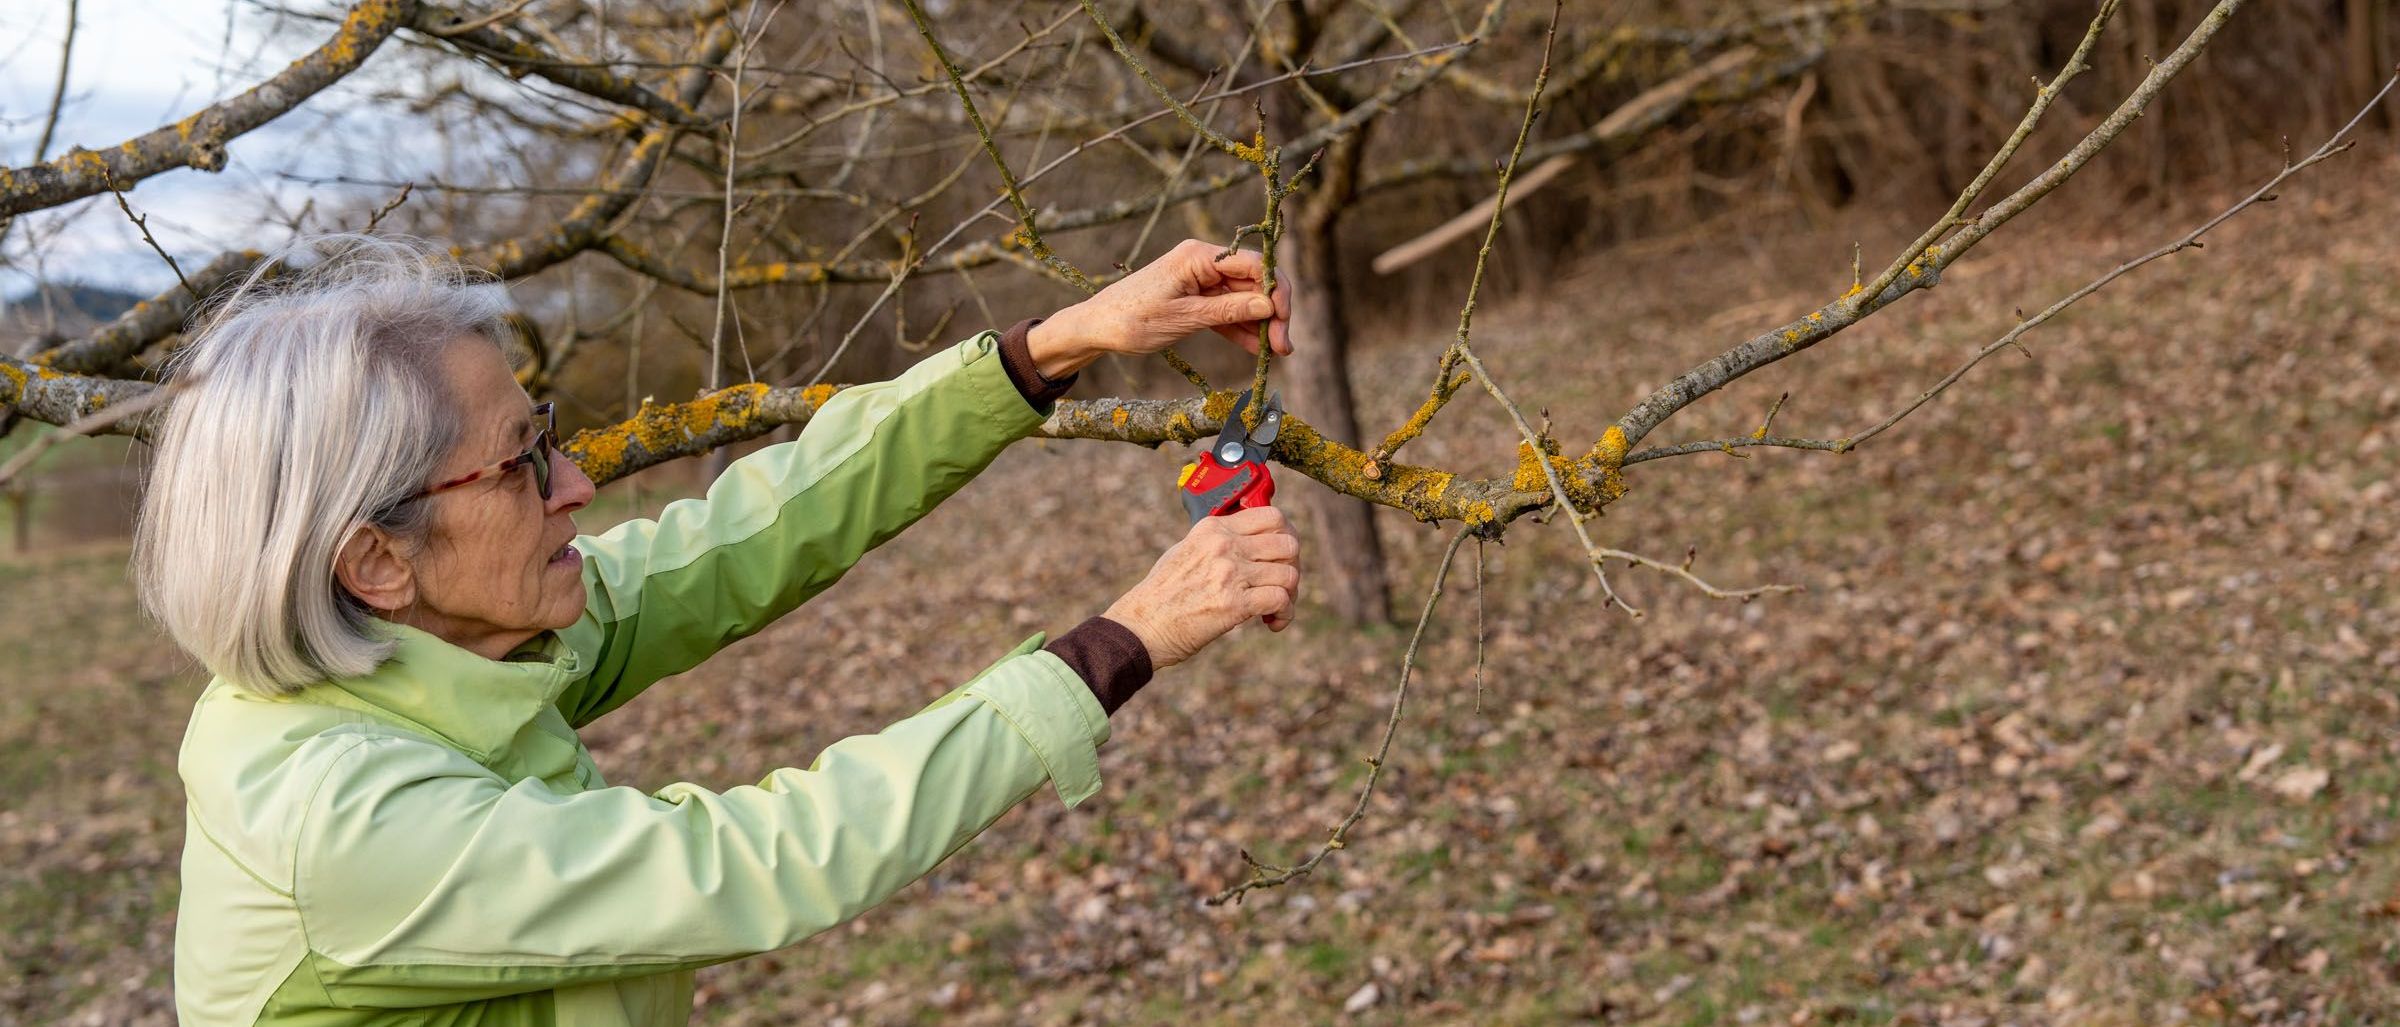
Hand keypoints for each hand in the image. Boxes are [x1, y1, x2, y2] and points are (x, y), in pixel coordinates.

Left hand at [1027, 239, 1293, 377]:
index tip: (1283, 320)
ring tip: (1276, 353)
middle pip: (1253, 282)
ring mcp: (1201, 281)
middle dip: (1272, 312)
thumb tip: (1268, 306)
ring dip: (1261, 324)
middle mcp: (1204, 262)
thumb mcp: (1184, 319)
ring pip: (1244, 299)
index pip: (1253, 265)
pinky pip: (1227, 312)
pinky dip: (1242, 329)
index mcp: (1199, 256)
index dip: (1275, 290)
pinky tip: (1258, 349)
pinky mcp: (1197, 299)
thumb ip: (1228, 312)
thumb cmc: (1132, 319)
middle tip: (1283, 346)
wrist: (1096, 328)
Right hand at [1102, 506, 1300, 670]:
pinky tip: (1273, 622)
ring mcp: (1230, 573)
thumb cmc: (1160, 594)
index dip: (1286, 535)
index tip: (1282, 554)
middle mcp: (1224, 545)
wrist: (1142, 626)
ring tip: (1277, 608)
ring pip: (1289, 574)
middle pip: (1288, 543)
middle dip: (1292, 566)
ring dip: (1290, 594)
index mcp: (1212, 528)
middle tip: (1282, 583)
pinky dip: (1285, 614)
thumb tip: (1249, 543)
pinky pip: (1280, 600)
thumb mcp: (1184, 550)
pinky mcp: (1235, 603)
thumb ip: (1216, 542)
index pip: (1271, 516)